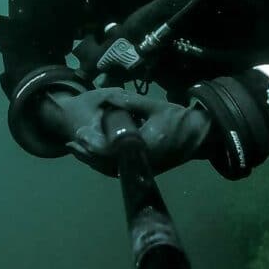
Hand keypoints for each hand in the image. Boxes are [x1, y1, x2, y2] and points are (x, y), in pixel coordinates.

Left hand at [36, 88, 210, 176]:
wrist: (197, 136)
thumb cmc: (178, 120)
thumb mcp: (155, 106)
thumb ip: (131, 103)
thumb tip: (108, 99)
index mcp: (142, 147)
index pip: (110, 150)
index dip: (91, 143)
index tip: (79, 133)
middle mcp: (139, 162)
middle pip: (105, 163)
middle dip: (86, 154)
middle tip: (71, 143)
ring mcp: (141, 168)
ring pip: (110, 169)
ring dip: (92, 160)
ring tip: (77, 150)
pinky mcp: (143, 169)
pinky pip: (118, 170)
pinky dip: (103, 163)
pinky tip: (94, 156)